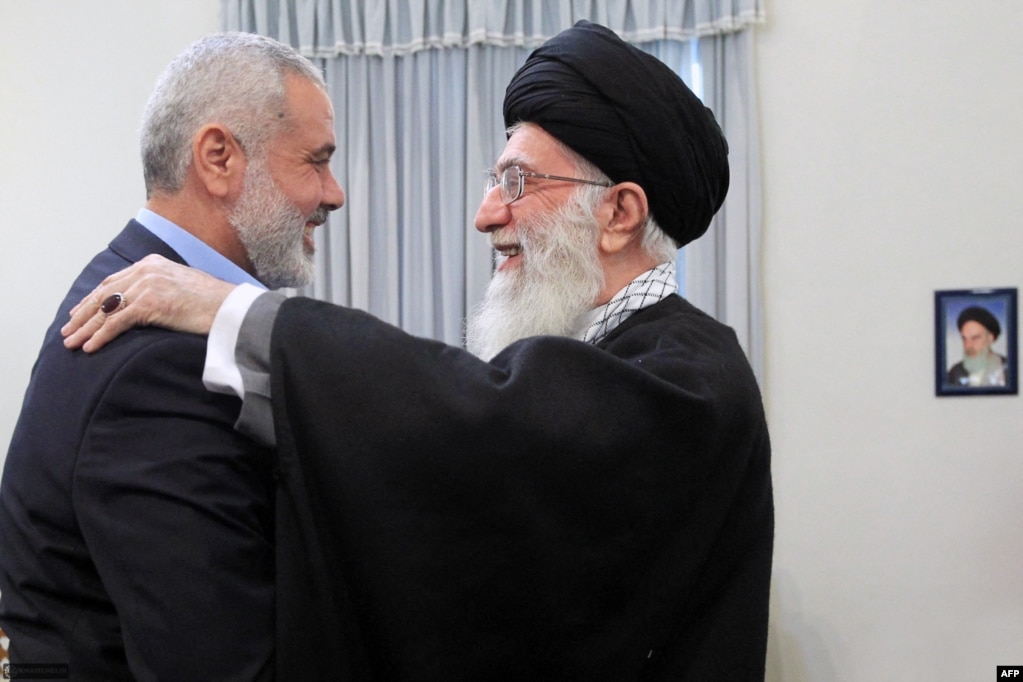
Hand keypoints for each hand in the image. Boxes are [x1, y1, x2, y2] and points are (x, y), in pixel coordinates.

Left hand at [62, 254, 237, 352]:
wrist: (230, 308)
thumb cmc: (213, 302)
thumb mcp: (182, 287)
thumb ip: (161, 289)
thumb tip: (146, 305)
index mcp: (152, 264)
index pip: (113, 282)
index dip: (92, 299)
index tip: (79, 313)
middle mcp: (146, 270)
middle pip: (104, 294)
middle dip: (82, 314)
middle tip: (68, 330)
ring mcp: (147, 285)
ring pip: (106, 308)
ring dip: (85, 328)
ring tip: (71, 342)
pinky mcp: (150, 303)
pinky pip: (117, 322)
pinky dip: (101, 336)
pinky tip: (90, 347)